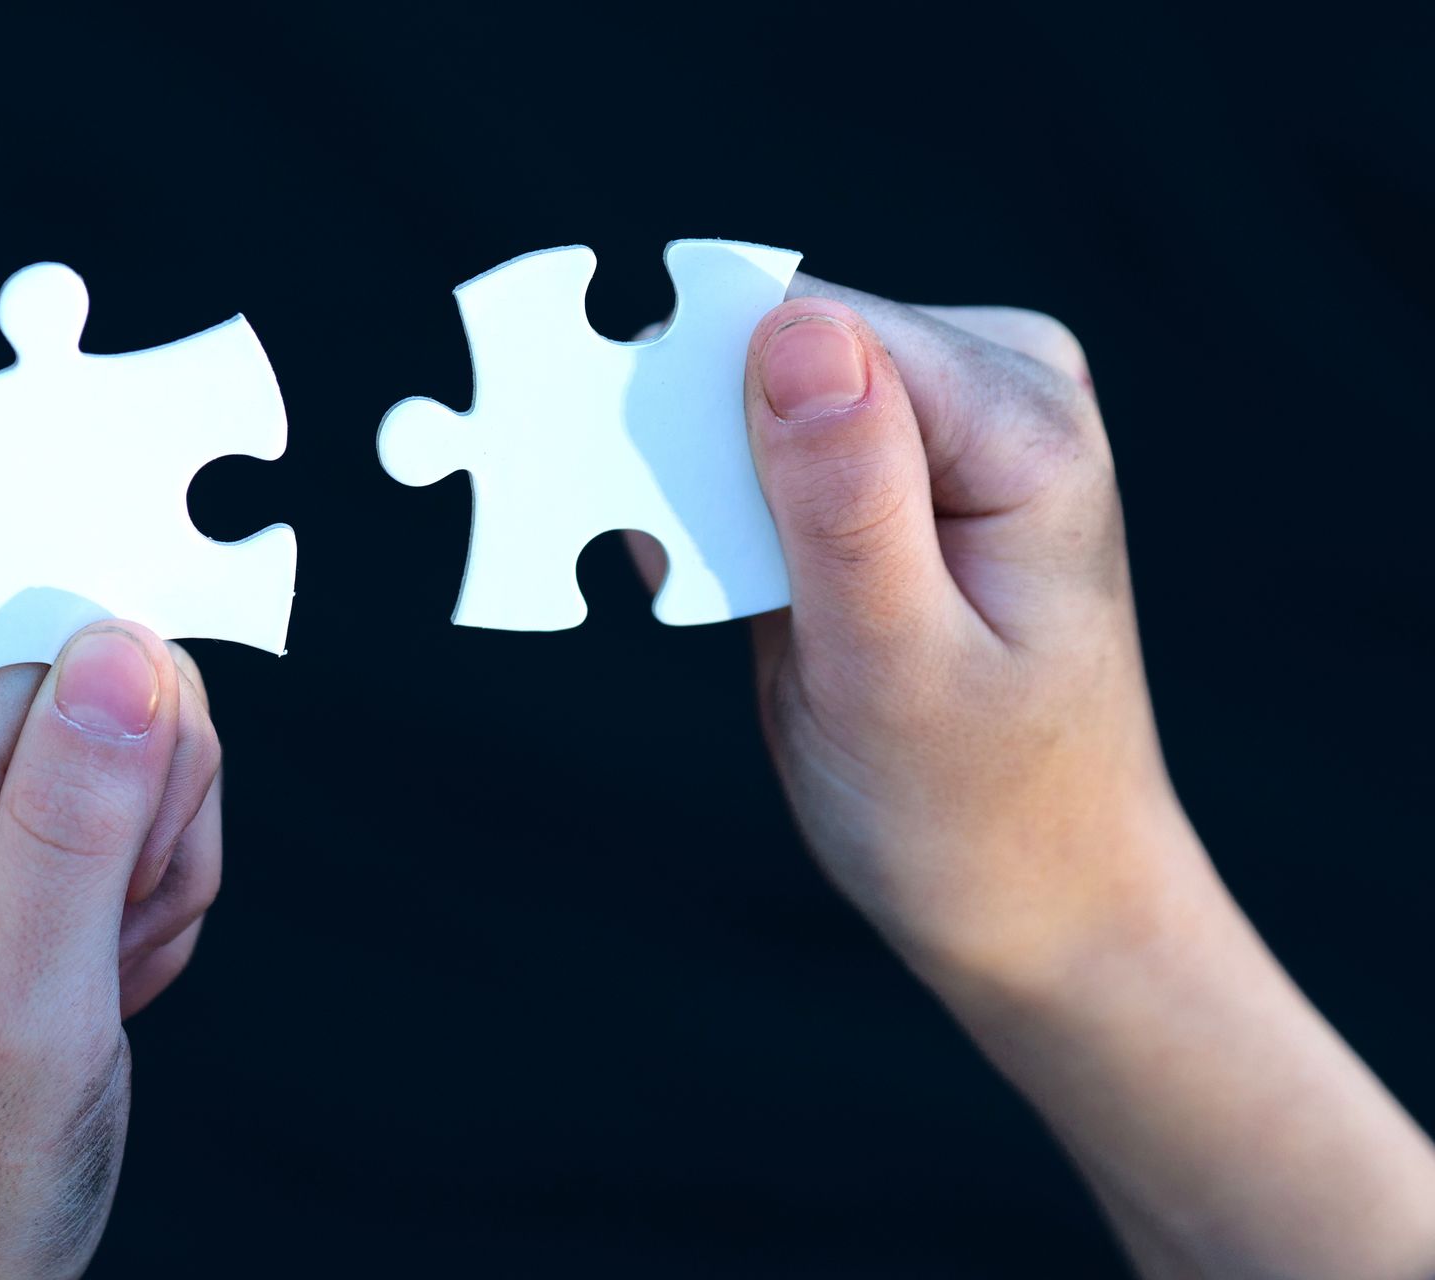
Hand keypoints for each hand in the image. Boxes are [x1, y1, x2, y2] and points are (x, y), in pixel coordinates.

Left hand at [0, 623, 221, 1278]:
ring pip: (125, 780)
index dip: (144, 800)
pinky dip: (116, 924)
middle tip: (95, 971)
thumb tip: (122, 649)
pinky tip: (72, 997)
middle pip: (112, 718)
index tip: (112, 922)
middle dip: (147, 854)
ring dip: (138, 901)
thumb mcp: (33, 1010)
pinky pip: (99, 832)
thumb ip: (78, 817)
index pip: (94, 676)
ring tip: (80, 999)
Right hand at [671, 277, 1434, 1273]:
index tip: (663, 522)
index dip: (709, 404)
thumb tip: (789, 326)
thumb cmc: (975, 809)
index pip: (817, 329)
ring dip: (702, 489)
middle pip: (782, 344)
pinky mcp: (894, 472)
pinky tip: (738, 596)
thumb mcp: (894, 668)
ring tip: (731, 607)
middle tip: (695, 584)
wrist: (1037, 896)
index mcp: (1022, 425)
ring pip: (755, 390)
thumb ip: (846, 498)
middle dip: (703, 450)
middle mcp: (995, 394)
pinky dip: (718, 515)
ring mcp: (946, 427)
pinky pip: (764, 444)